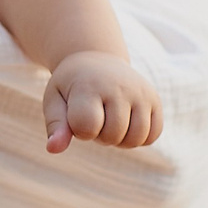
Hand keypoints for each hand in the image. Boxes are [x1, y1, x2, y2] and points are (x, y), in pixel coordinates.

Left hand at [42, 52, 162, 152]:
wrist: (96, 58)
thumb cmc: (71, 86)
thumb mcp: (54, 100)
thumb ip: (55, 125)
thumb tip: (53, 149)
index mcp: (90, 86)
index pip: (87, 126)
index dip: (79, 130)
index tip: (76, 115)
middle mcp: (119, 86)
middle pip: (112, 135)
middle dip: (99, 135)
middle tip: (94, 116)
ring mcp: (140, 92)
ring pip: (136, 138)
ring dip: (119, 140)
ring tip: (109, 122)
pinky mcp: (154, 99)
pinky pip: (153, 134)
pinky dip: (139, 138)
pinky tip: (126, 124)